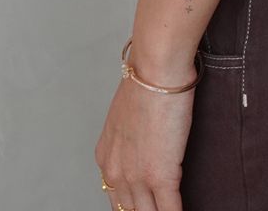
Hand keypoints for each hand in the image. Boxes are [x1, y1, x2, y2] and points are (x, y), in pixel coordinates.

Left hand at [94, 61, 196, 210]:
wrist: (156, 70)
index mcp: (106, 157)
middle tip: (157, 209)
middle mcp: (116, 172)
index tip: (144, 207)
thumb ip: (132, 139)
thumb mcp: (127, 115)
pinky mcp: (161, 176)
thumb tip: (146, 143)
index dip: (132, 207)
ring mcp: (137, 177)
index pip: (116, 198)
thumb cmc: (147, 81)